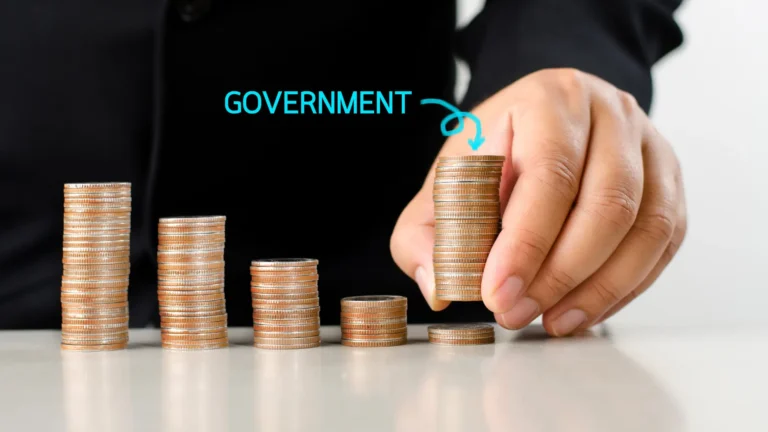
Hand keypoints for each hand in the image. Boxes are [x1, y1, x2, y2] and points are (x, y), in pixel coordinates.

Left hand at [391, 68, 686, 335]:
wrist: (544, 119)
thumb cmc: (496, 149)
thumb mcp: (449, 176)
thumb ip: (425, 228)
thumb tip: (438, 284)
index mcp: (550, 99)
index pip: (550, 174)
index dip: (526, 242)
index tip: (497, 291)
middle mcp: (610, 113)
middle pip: (606, 203)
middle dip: (559, 274)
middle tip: (516, 312)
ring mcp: (650, 145)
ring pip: (647, 227)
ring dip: (598, 288)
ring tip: (551, 320)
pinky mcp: (670, 181)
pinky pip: (663, 242)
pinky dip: (626, 286)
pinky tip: (584, 307)